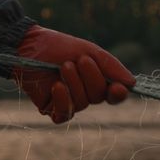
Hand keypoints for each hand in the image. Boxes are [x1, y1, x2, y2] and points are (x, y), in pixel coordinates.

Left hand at [14, 25, 134, 123]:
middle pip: (99, 96)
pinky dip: (63, 100)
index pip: (114, 94)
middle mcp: (84, 93)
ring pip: (82, 103)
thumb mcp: (88, 50)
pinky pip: (64, 114)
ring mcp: (68, 102)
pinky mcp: (51, 108)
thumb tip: (132, 83)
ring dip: (75, 83)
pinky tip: (57, 86)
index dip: (118, 94)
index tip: (118, 87)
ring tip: (64, 66)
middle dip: (91, 78)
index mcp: (96, 80)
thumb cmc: (58, 46)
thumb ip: (110, 66)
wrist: (27, 45)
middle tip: (79, 60)